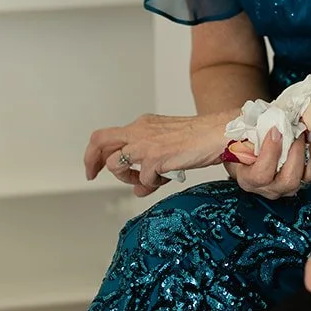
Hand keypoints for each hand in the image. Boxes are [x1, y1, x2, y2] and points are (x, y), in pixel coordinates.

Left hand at [84, 111, 223, 195]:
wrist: (217, 133)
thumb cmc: (199, 137)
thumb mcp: (167, 142)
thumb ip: (149, 161)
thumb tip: (139, 186)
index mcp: (142, 124)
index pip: (108, 135)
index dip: (97, 152)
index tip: (97, 166)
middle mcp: (139, 130)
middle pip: (100, 141)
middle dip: (92, 161)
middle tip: (92, 176)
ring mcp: (145, 144)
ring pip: (116, 164)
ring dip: (127, 179)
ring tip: (146, 182)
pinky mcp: (155, 157)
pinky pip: (144, 178)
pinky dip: (152, 184)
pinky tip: (166, 179)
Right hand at [223, 126, 310, 200]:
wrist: (244, 148)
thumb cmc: (238, 141)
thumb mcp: (236, 136)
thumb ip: (245, 130)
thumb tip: (266, 117)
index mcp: (248, 179)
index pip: (261, 175)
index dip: (270, 153)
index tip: (274, 131)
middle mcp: (268, 188)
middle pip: (288, 180)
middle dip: (295, 152)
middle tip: (295, 130)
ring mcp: (285, 187)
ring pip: (304, 178)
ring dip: (307, 152)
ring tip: (303, 132)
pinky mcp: (299, 181)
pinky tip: (308, 137)